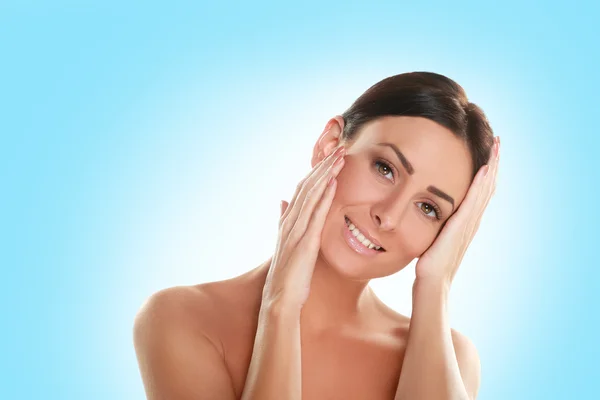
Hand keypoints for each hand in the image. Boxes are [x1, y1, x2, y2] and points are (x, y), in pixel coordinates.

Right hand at [261, 145, 345, 314]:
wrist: (279, 300)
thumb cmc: (288, 276)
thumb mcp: (286, 244)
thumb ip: (284, 221)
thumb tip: (281, 200)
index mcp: (288, 222)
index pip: (303, 189)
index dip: (316, 171)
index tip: (331, 157)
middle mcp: (290, 222)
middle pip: (307, 186)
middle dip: (323, 165)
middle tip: (339, 147)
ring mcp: (296, 231)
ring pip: (310, 195)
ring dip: (325, 174)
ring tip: (339, 156)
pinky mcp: (305, 243)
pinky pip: (315, 215)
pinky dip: (324, 197)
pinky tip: (334, 183)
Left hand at [415, 137, 499, 285]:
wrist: (432, 283)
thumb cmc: (429, 264)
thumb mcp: (435, 237)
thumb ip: (439, 224)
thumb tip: (430, 212)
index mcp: (466, 221)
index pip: (480, 190)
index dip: (486, 171)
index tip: (490, 151)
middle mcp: (471, 220)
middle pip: (488, 186)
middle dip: (493, 162)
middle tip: (499, 141)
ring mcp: (468, 224)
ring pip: (484, 189)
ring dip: (491, 167)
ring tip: (496, 147)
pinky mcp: (460, 227)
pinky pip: (472, 201)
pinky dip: (480, 184)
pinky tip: (484, 169)